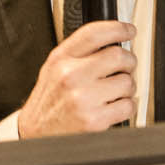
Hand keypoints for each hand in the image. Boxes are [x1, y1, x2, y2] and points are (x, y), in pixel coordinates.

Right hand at [18, 22, 136, 135]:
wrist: (35, 134)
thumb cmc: (47, 104)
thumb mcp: (53, 69)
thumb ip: (78, 54)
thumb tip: (112, 42)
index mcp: (60, 60)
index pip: (94, 33)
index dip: (118, 29)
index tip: (129, 31)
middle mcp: (70, 76)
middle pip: (118, 55)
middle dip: (128, 63)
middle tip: (124, 69)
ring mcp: (83, 98)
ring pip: (127, 82)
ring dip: (126, 88)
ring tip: (112, 93)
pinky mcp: (94, 120)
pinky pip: (128, 106)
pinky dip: (126, 107)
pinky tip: (113, 108)